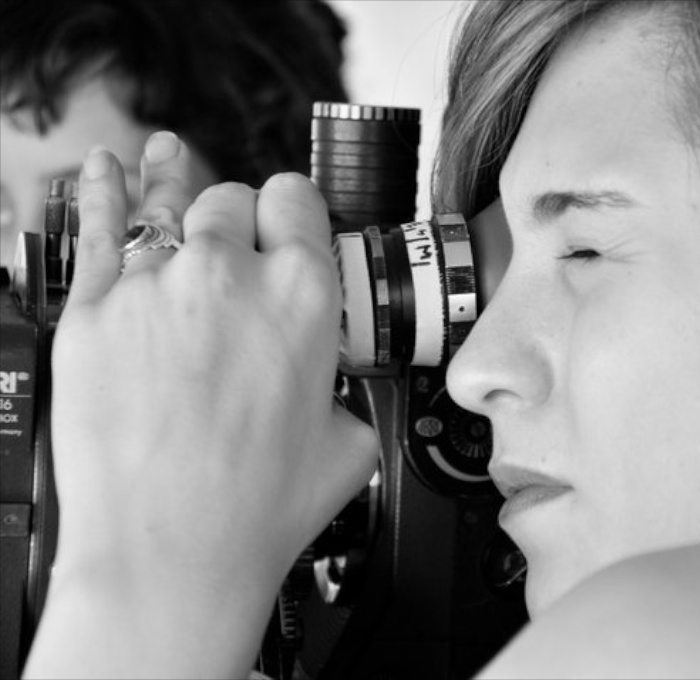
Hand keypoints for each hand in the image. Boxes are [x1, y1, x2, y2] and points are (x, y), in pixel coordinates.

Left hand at [25, 132, 378, 677]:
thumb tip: (337, 390)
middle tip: (238, 257)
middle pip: (233, 202)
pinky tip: (106, 169)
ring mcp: (154, 287)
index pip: (298, 203)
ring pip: (167, 204)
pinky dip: (101, 190)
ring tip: (171, 158)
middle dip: (239, 223)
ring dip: (174, 181)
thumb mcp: (348, 446)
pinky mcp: (92, 311)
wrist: (170, 553)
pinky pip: (96, 226)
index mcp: (303, 297)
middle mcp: (228, 276)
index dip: (294, 213)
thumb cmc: (256, 508)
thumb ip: (348, 395)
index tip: (289, 228)